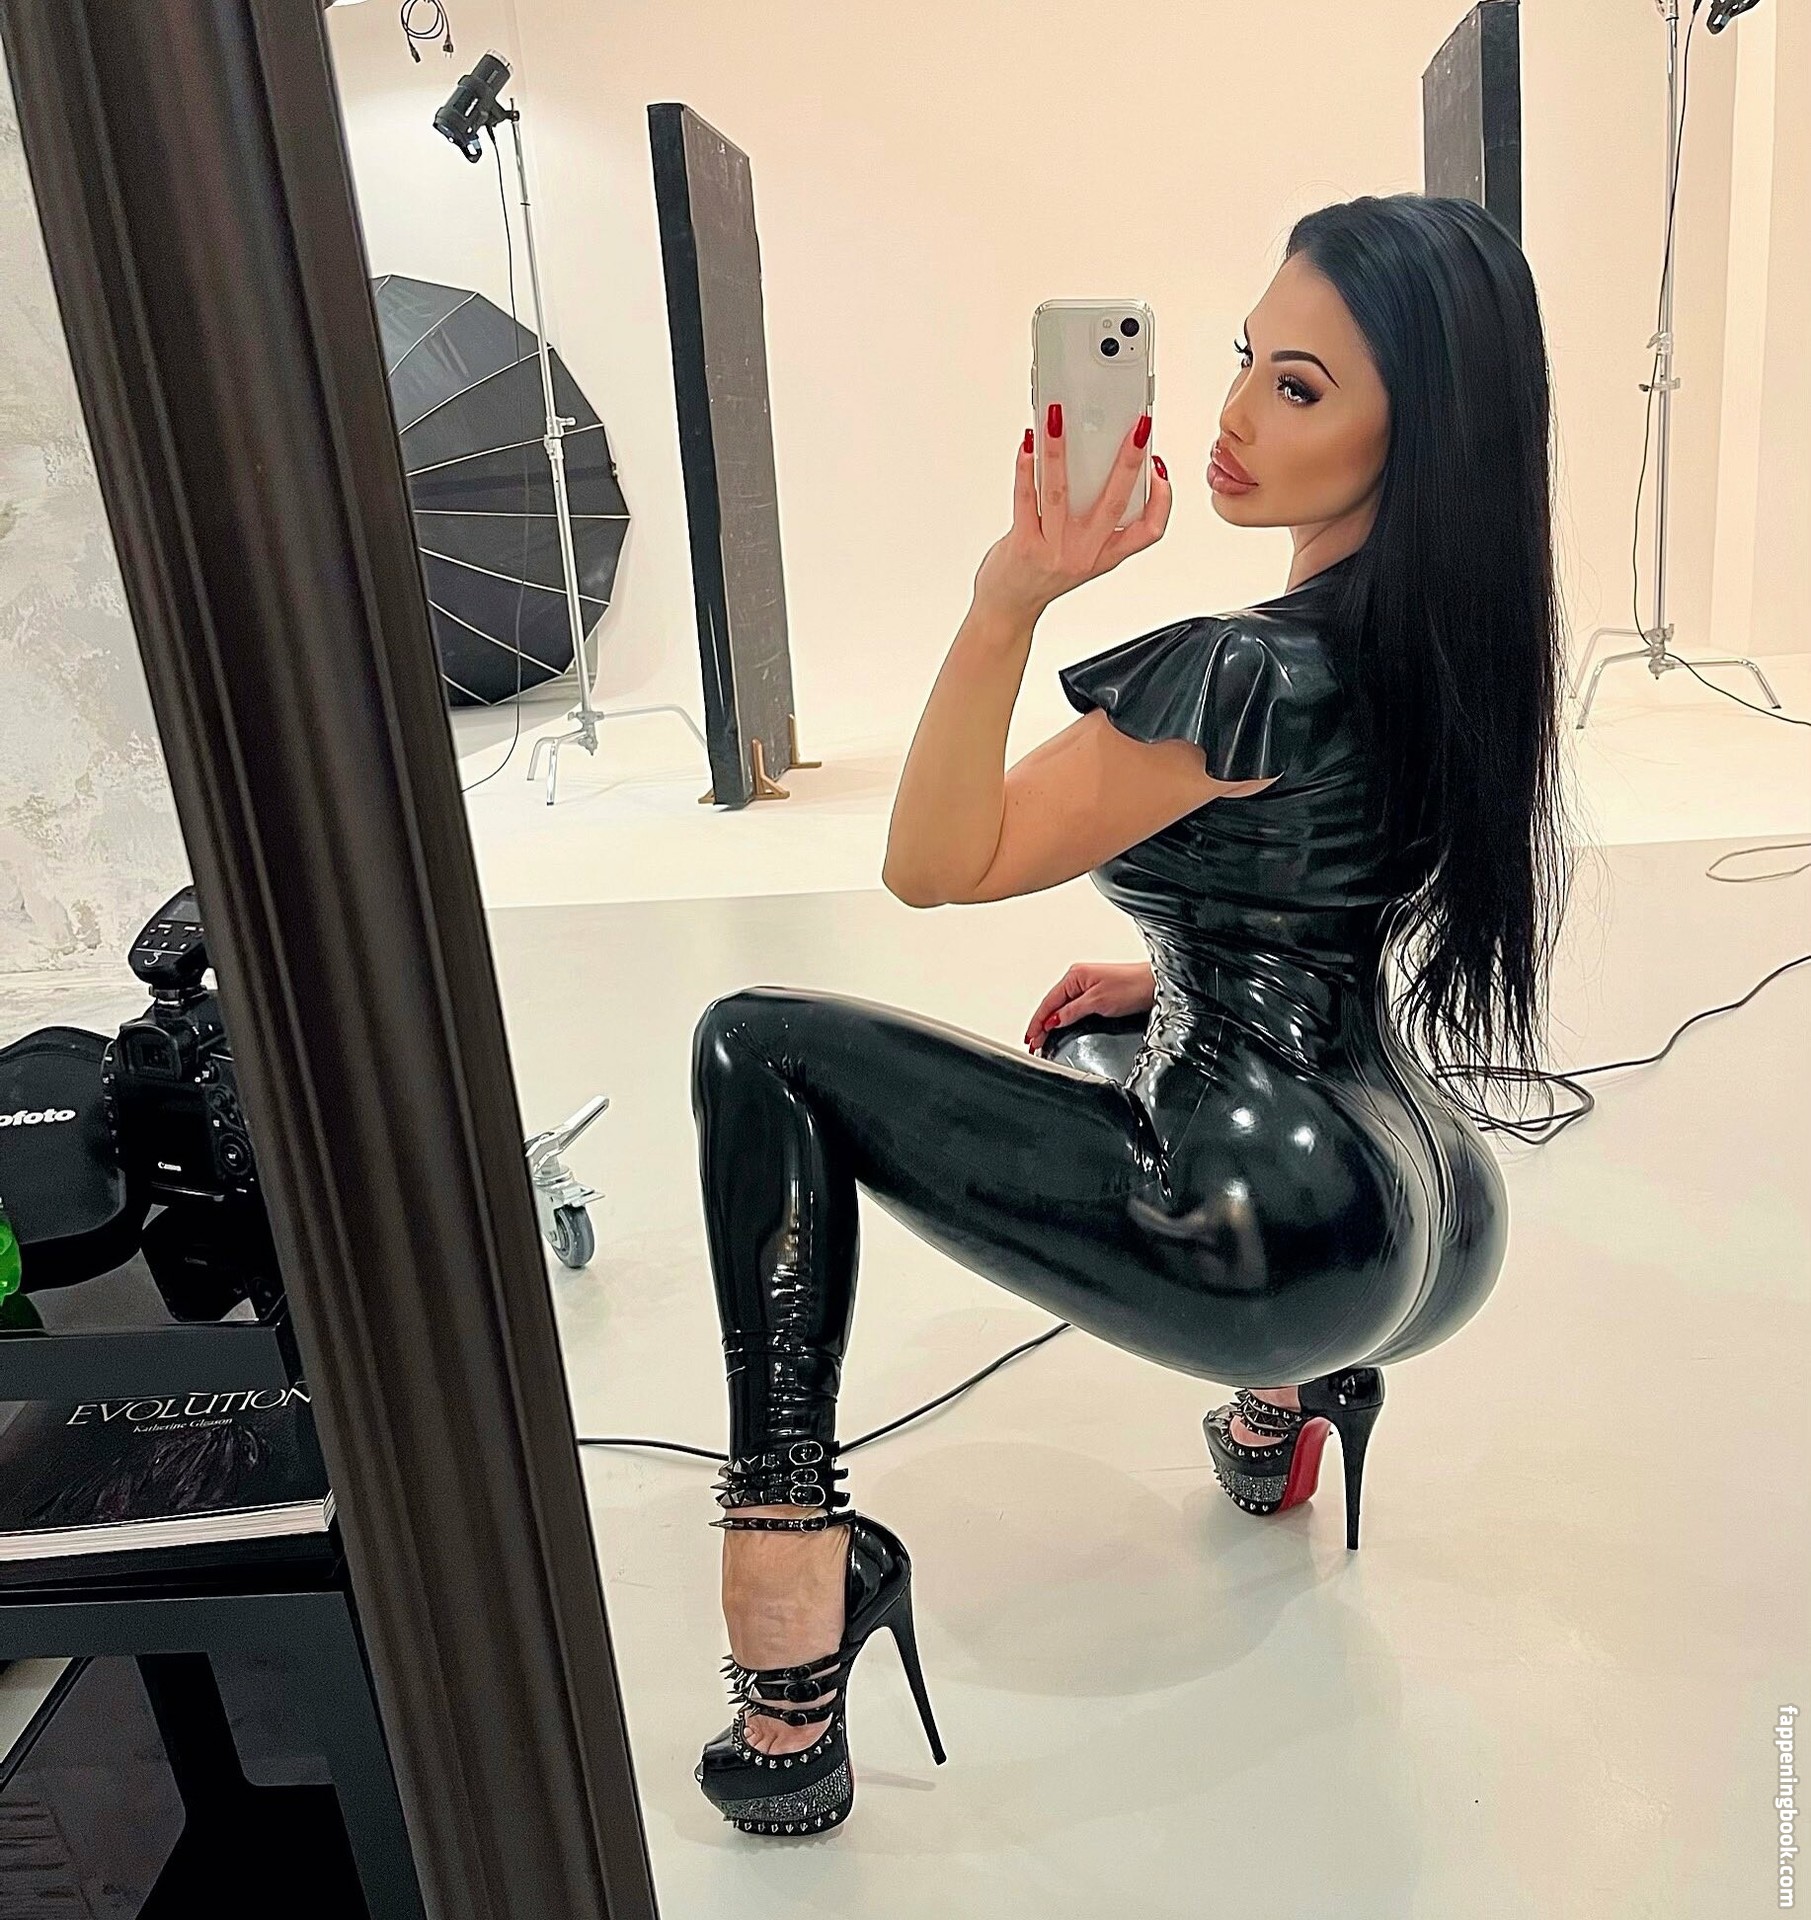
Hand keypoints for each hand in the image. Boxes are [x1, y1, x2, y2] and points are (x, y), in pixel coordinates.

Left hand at [972, 410, 1171, 624]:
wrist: (1008, 607)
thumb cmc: (1041, 575)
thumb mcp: (1082, 555)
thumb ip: (1094, 520)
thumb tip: (1097, 464)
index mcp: (1105, 555)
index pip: (1149, 530)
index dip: (1161, 500)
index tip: (1159, 470)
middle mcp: (1084, 554)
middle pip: (1115, 503)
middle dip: (1129, 461)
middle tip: (1137, 429)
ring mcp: (1054, 550)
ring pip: (1061, 493)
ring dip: (1059, 451)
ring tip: (1058, 419)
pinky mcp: (1024, 545)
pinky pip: (1025, 499)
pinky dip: (1025, 469)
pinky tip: (1027, 446)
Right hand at [1024, 961, 1156, 1051]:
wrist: (1155, 985)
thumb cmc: (1132, 986)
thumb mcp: (1097, 1002)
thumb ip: (1072, 1012)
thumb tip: (1053, 1021)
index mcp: (1074, 976)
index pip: (1048, 1003)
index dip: (1037, 1022)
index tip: (1029, 1038)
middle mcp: (1078, 979)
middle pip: (1051, 1005)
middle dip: (1040, 1025)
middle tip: (1032, 1044)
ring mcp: (1087, 986)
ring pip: (1060, 1007)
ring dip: (1049, 1023)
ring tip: (1040, 1039)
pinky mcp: (1096, 994)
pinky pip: (1071, 1007)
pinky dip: (1062, 1019)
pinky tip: (1058, 1027)